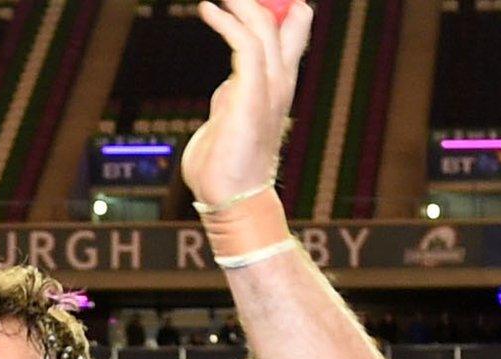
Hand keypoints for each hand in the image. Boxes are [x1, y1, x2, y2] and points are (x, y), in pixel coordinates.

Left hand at [180, 0, 312, 203]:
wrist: (231, 198)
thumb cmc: (225, 168)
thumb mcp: (228, 121)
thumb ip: (230, 100)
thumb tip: (227, 87)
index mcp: (277, 89)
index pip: (291, 37)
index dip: (283, 11)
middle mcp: (280, 83)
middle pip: (285, 24)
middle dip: (266, 1)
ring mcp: (270, 88)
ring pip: (263, 29)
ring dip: (244, 3)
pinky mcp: (250, 93)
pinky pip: (243, 44)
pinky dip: (226, 23)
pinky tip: (208, 10)